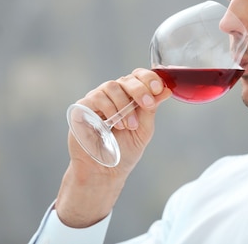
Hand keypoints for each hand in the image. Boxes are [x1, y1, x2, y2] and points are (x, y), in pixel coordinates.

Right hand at [56, 68, 170, 227]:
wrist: (104, 172)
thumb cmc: (124, 150)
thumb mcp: (144, 128)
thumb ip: (151, 108)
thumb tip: (166, 90)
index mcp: (129, 96)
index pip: (139, 76)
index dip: (149, 78)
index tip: (158, 88)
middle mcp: (113, 94)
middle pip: (127, 79)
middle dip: (140, 90)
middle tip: (147, 104)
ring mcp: (96, 100)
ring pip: (111, 86)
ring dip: (124, 105)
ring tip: (130, 126)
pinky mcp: (82, 108)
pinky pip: (96, 98)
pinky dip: (109, 109)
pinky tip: (115, 125)